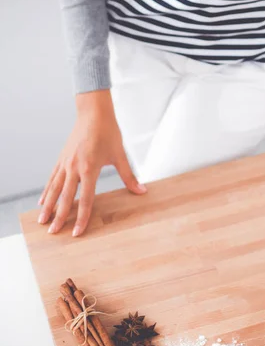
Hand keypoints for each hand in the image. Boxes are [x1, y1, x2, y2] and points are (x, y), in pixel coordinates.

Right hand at [38, 89, 145, 236]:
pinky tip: (42, 201)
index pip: (85, 199)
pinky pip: (52, 178)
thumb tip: (142, 191)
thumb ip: (129, 176)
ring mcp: (65, 163)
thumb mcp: (120, 155)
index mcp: (89, 168)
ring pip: (54, 189)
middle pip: (64, 197)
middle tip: (53, 232)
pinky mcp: (61, 158)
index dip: (82, 217)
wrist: (93, 113)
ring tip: (41, 221)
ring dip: (47, 206)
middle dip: (59, 216)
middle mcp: (73, 167)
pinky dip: (46, 191)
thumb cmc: (108, 133)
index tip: (77, 232)